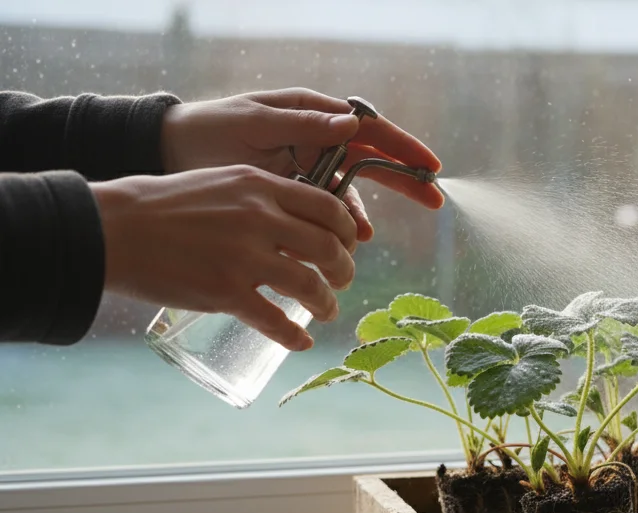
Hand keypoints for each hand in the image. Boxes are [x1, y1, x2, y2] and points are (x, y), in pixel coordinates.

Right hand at [93, 166, 359, 350]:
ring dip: (327, 303)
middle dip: (344, 270)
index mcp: (261, 187)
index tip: (348, 245)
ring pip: (311, 285)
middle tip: (342, 281)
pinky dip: (296, 336)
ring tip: (328, 310)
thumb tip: (294, 221)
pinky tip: (302, 341)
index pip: (329, 208)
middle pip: (329, 248)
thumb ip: (260, 197)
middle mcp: (260, 218)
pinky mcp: (226, 292)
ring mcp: (244, 257)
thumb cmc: (163, 205)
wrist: (114, 228)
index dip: (348, 231)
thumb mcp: (221, 182)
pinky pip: (276, 321)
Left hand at [159, 88, 444, 239]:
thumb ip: (304, 124)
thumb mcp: (256, 123)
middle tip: (435, 200)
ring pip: (350, 191)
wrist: (170, 151)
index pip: (371, 130)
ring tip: (364, 238)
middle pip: (373, 160)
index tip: (430, 167)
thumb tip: (353, 125)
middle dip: (404, 180)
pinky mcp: (293, 193)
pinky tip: (346, 240)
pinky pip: (326, 209)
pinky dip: (339, 224)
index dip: (403, 148)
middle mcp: (318, 141)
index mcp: (313, 115)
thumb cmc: (210, 129)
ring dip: (363, 213)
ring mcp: (307, 168)